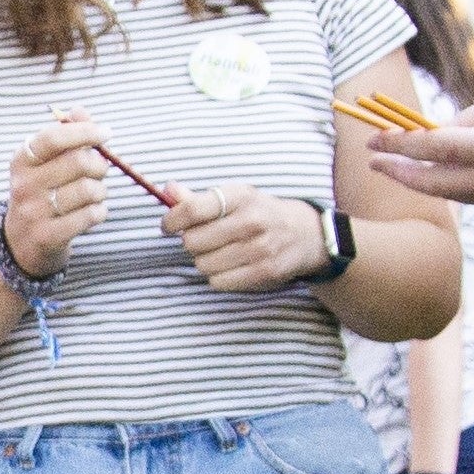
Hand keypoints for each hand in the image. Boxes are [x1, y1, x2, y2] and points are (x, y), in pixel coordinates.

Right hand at [1, 109, 111, 278]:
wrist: (20, 243)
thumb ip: (65, 134)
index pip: (54, 137)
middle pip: (79, 163)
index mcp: (22, 159)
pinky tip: (92, 212)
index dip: (84, 131)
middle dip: (99, 165)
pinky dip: (99, 211)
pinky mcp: (48, 236)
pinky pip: (90, 216)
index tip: (106, 132)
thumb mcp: (44, 162)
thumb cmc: (40, 193)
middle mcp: (24, 184)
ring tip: (95, 193)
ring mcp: (34, 212)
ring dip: (101, 191)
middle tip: (100, 170)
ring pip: (89, 190)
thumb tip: (80, 110)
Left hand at [159, 184, 325, 291]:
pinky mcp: (264, 273)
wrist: (306, 234)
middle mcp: (250, 221)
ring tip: (219, 252)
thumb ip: (199, 198)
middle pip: (193, 241)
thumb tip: (168, 191)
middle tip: (203, 239)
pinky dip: (218, 276)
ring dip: (204, 261)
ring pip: (203, 264)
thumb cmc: (260, 213)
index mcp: (240, 197)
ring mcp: (259, 249)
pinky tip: (230, 266)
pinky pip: (218, 282)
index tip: (168, 226)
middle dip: (191, 242)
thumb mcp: (235, 197)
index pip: (192, 209)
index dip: (172, 220)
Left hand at [365, 87, 473, 212]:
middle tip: (373, 158)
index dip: (402, 144)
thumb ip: (472, 116)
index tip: (376, 136)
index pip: (437, 147)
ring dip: (424, 179)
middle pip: (435, 183)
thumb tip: (435, 131)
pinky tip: (443, 169)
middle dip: (399, 172)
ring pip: (454, 193)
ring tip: (399, 161)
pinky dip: (456, 183)